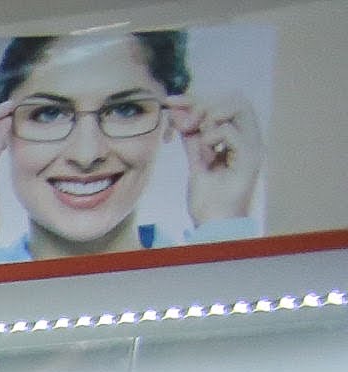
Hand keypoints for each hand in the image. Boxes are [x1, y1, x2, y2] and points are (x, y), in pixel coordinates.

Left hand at [175, 90, 264, 223]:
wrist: (215, 225)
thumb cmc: (209, 199)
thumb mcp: (196, 161)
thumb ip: (191, 138)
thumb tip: (178, 113)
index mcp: (239, 136)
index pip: (224, 102)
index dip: (196, 98)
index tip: (170, 101)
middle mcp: (249, 137)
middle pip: (236, 97)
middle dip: (203, 104)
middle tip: (183, 124)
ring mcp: (252, 146)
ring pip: (239, 106)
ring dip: (210, 116)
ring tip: (197, 137)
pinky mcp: (249, 158)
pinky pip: (230, 132)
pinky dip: (211, 137)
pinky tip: (204, 153)